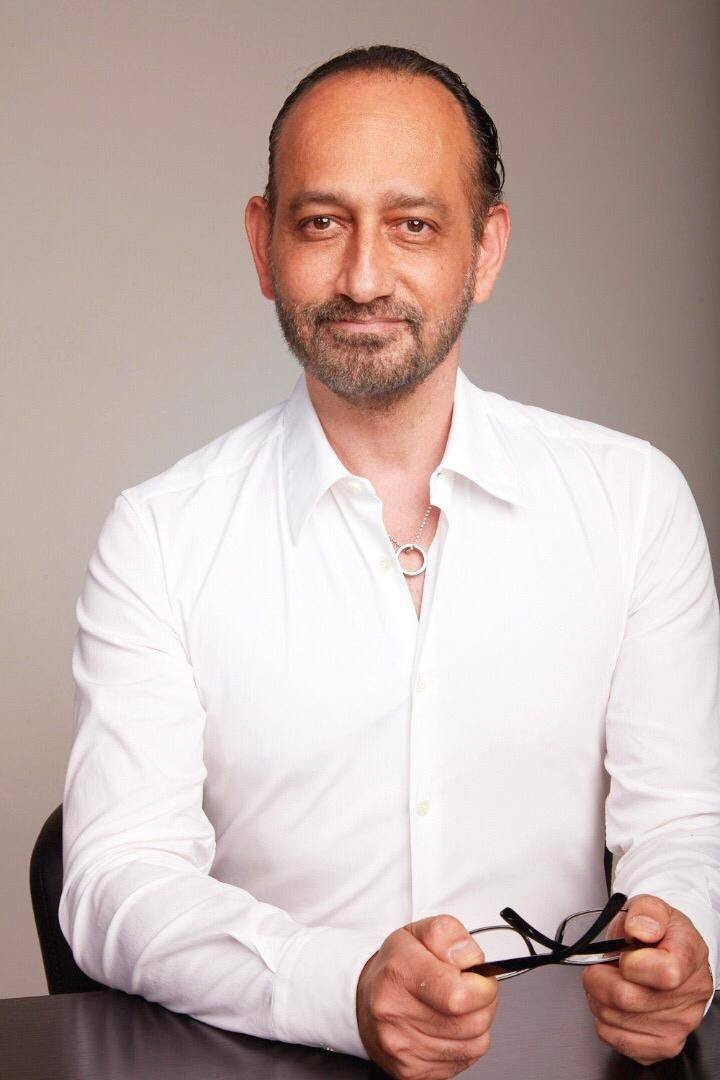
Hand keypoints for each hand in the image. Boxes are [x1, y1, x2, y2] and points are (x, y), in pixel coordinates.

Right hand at [356, 913, 497, 1078]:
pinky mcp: (410, 1071)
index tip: (478, 977)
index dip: (482, 985)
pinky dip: (464, 1043)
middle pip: (473, 1021)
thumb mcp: (420, 932)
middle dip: (483, 1003)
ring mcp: (401, 1047)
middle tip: (468, 989)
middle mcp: (395, 1013)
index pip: (460, 995)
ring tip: (456, 1007)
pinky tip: (447, 1027)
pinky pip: (464, 1061)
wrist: (365, 999)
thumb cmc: (396, 966)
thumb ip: (450, 934)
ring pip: (474, 1044)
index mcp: (400, 972)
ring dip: (475, 1024)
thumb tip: (471, 959)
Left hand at [582, 894, 713, 1065]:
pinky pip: (614, 1038)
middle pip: (627, 999)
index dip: (631, 963)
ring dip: (599, 998)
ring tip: (612, 981)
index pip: (663, 973)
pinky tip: (616, 1004)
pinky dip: (604, 1019)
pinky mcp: (661, 1046)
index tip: (624, 954)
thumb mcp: (651, 907)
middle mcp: (690, 997)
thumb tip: (639, 929)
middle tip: (604, 965)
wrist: (667, 953)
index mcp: (690, 959)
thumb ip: (645, 912)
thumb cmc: (657, 934)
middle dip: (600, 977)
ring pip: (614, 1019)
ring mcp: (678, 1026)